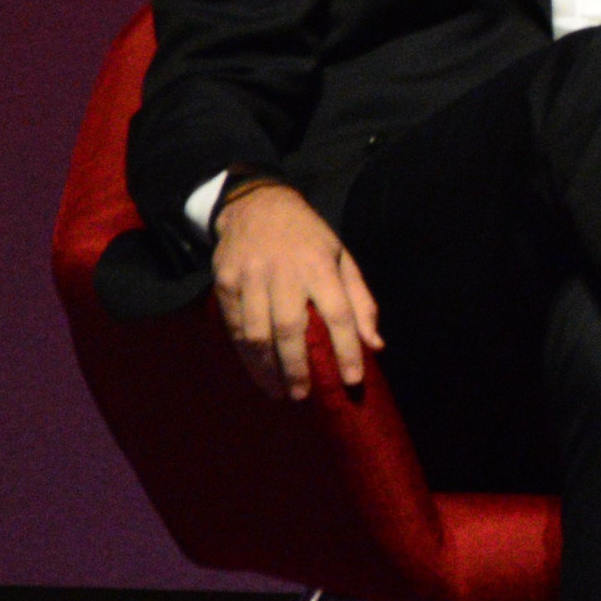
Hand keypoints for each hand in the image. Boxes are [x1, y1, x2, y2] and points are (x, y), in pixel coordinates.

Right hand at [210, 181, 380, 400]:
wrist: (256, 205)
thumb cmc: (308, 238)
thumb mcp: (342, 258)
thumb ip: (360, 302)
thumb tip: (376, 345)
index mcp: (320, 266)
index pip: (339, 314)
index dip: (348, 349)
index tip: (353, 380)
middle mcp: (284, 272)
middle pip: (290, 328)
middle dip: (297, 367)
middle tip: (303, 395)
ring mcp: (250, 277)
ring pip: (256, 332)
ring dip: (267, 368)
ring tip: (279, 391)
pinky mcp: (224, 282)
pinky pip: (234, 325)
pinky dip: (245, 353)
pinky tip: (257, 370)